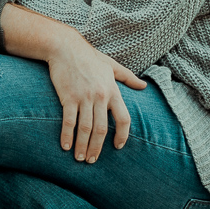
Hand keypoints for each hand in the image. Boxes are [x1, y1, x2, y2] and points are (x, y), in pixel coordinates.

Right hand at [44, 31, 145, 163]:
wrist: (65, 47)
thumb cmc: (89, 57)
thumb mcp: (112, 66)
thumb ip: (128, 77)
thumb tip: (144, 86)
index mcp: (112, 90)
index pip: (123, 118)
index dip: (122, 135)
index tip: (118, 146)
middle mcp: (100, 96)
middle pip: (102, 129)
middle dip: (97, 148)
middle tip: (92, 160)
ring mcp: (84, 97)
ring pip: (86, 128)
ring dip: (83, 146)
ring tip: (80, 158)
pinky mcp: (68, 97)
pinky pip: (69, 121)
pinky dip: (67, 135)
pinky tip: (65, 146)